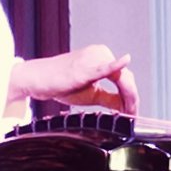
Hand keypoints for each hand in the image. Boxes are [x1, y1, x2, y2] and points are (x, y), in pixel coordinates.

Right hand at [15, 45, 138, 113]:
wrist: (36, 79)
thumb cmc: (60, 83)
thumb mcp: (91, 93)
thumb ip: (110, 99)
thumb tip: (126, 108)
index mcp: (102, 57)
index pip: (125, 77)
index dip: (132, 96)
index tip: (134, 113)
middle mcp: (101, 53)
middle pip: (126, 78)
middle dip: (132, 98)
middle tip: (133, 116)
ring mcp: (93, 58)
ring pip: (121, 77)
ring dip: (128, 96)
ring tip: (129, 113)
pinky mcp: (84, 67)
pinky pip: (104, 68)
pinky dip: (117, 67)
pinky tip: (125, 61)